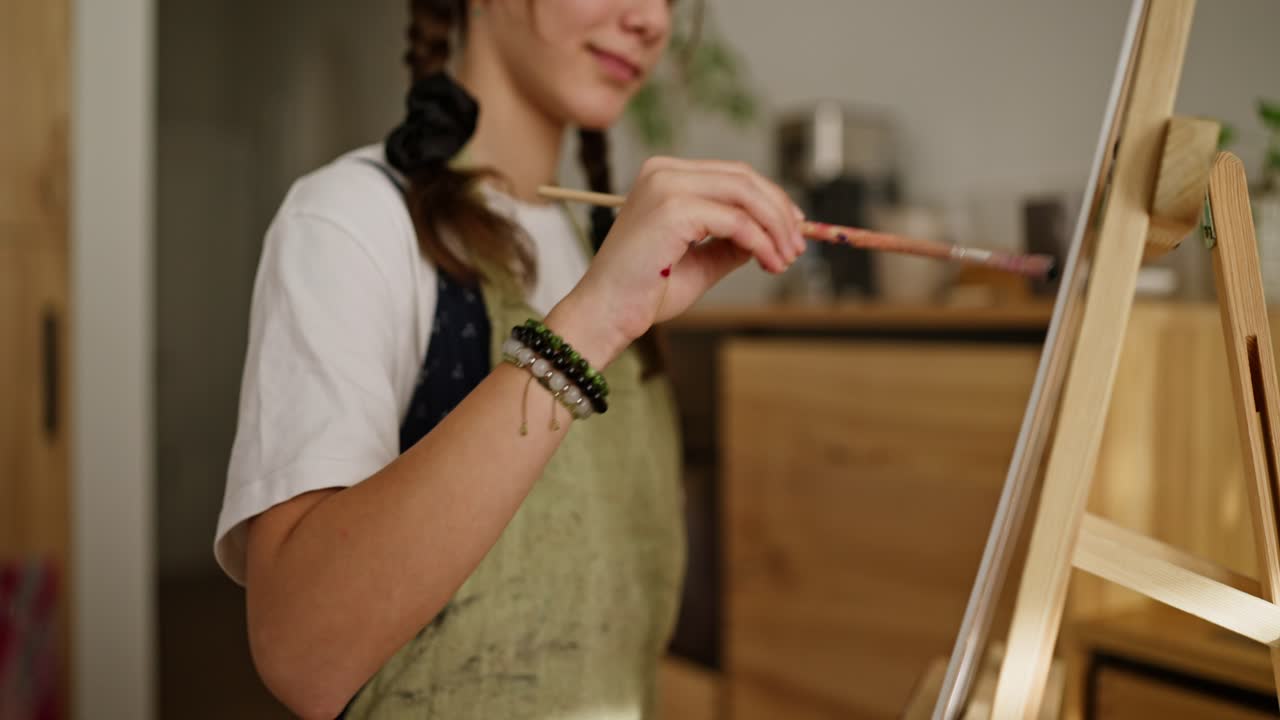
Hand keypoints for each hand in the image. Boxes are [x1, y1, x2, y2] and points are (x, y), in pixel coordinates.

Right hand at [547, 157, 804, 365]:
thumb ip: (731, 244)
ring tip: (786, 259)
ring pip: (744, 194)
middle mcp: (663, 172)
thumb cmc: (644, 293)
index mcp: (665, 176)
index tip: (794, 228)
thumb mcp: (699, 262)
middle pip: (743, 178)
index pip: (732, 175)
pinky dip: (760, 241)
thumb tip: (771, 235)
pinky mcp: (672, 209)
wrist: (606, 315)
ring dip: (775, 226)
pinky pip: (735, 221)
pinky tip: (768, 262)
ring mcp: (666, 186)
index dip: (770, 199)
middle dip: (779, 211)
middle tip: (797, 246)